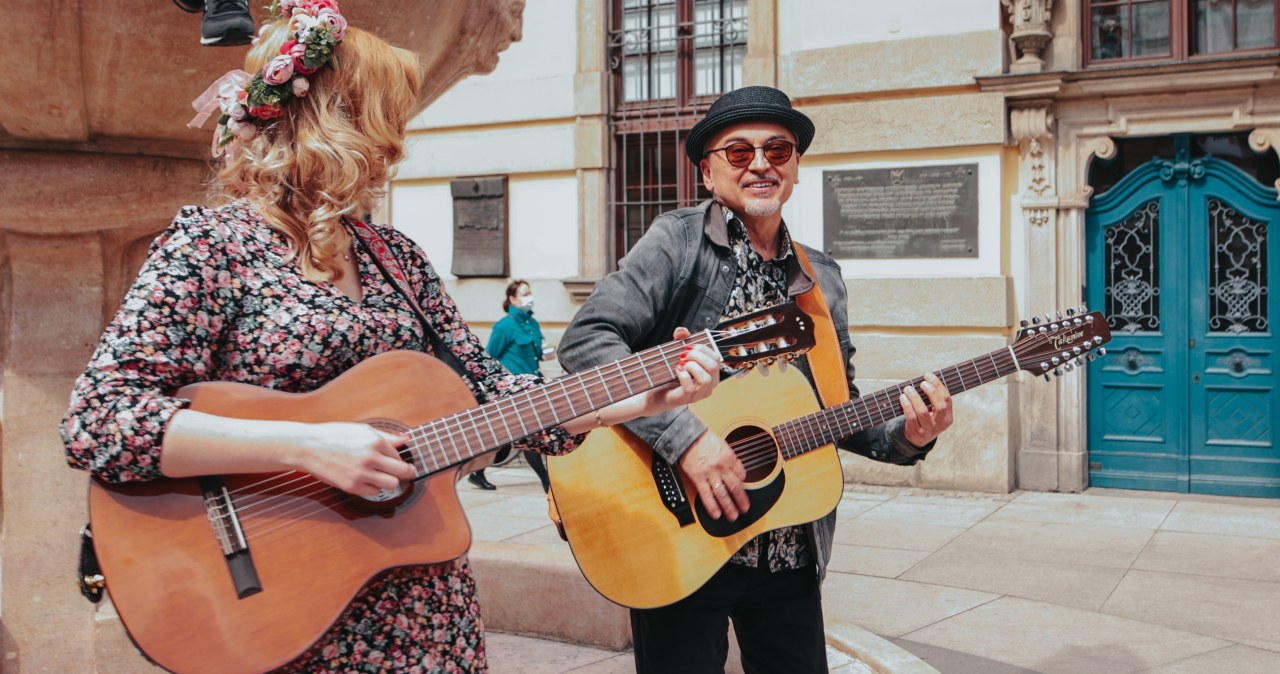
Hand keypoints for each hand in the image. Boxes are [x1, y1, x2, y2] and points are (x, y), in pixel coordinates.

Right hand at [291, 422, 417, 496]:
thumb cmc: (334, 436)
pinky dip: (373, 487)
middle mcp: (370, 458)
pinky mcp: (352, 486)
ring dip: (390, 481)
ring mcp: (361, 473)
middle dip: (407, 473)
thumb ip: (386, 437)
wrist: (308, 447)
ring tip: (383, 476)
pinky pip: (374, 492)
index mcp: (375, 441)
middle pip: (402, 472)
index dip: (399, 459)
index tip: (398, 461)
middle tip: (407, 473)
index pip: (399, 455)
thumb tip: (405, 439)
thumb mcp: (362, 431)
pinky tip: (366, 479)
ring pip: (392, 485)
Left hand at [643, 327, 722, 414]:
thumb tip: (682, 331)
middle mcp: (708, 386)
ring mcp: (698, 394)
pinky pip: (689, 386)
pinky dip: (682, 374)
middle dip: (697, 355)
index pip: (716, 358)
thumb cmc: (670, 375)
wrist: (655, 393)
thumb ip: (681, 340)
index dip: (703, 348)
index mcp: (711, 375)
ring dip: (691, 366)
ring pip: (705, 378)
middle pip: (713, 366)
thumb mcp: (678, 354)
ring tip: (681, 363)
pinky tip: (676, 370)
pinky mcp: (686, 399)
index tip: (689, 346)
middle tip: (683, 355)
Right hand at [677, 430, 748, 520]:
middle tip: (744, 509)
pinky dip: (712, 506)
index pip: (741, 474)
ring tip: (732, 516)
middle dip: (741, 500)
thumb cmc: (703, 439)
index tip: (742, 489)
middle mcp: (721, 467)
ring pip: (722, 494)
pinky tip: (716, 514)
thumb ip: (729, 458)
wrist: (686, 436)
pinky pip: (706, 495)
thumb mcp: (722, 444)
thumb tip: (736, 469)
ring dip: (728, 507)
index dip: (743, 483)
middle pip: (735, 487)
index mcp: (729, 457)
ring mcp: (710, 474)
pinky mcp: (698, 478)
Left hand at [900, 372, 953, 446]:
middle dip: (931, 392)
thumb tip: (925, 379)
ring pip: (923, 412)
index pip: (947, 399)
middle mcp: (940, 424)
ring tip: (908, 389)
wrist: (918, 440)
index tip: (928, 376)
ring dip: (915, 398)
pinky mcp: (916, 432)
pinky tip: (902, 398)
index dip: (938, 385)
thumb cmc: (926, 419)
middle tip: (922, 383)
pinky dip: (906, 406)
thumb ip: (933, 399)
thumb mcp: (934, 413)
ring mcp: (928, 429)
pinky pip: (911, 417)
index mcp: (947, 417)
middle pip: (940, 406)